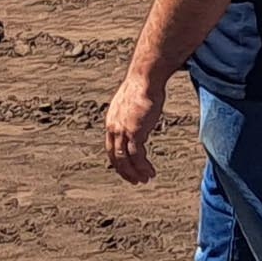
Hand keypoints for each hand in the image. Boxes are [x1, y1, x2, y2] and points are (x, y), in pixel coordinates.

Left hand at [104, 70, 166, 185]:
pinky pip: (137, 156)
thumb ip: (132, 115)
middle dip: (125, 171)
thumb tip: (139, 118)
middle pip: (115, 157)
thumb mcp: (132, 105)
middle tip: (136, 181)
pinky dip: (143, 167)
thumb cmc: (142, 89)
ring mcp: (122, 131)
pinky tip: (151, 172)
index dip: (118, 162)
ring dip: (135, 172)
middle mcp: (113, 128)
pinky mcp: (134, 132)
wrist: (144, 80)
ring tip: (146, 179)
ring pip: (125, 160)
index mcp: (111, 122)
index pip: (111, 148)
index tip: (127, 170)